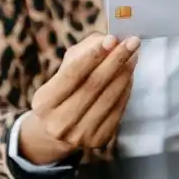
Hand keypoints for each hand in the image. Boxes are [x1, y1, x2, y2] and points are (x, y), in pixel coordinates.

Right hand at [19, 33, 139, 164]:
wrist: (59, 130)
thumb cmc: (65, 90)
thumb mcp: (65, 70)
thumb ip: (85, 51)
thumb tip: (110, 40)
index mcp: (44, 102)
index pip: (72, 74)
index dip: (94, 55)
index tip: (113, 38)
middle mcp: (60, 122)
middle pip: (94, 85)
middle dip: (116, 60)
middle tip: (133, 42)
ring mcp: (80, 135)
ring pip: (109, 97)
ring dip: (125, 73)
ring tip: (134, 55)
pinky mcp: (99, 140)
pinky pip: (118, 109)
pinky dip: (126, 89)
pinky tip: (130, 74)